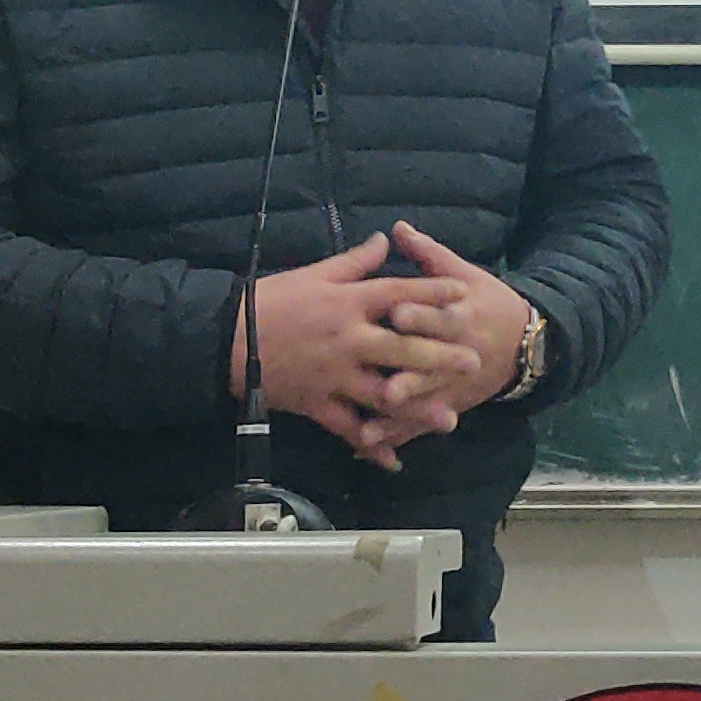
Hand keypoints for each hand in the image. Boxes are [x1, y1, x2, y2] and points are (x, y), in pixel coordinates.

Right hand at [230, 232, 476, 466]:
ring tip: (448, 419)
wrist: (227, 339)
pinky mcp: (318, 403)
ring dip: (417, 409)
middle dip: (440, 356)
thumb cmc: (270, 300)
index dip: (433, 293)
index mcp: (348, 303)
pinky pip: (349, 428)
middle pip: (403, 347)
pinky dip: (371, 445)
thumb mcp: (314, 274)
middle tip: (474, 363)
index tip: (463, 295)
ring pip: (383, 394)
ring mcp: (334, 375)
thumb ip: (355, 262)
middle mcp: (348, 339)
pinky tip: (393, 461)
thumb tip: (385, 239)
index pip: (399, 294)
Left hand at [344, 221, 540, 464]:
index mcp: (461, 316)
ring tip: (368, 430)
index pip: (440, 316)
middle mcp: (458, 355)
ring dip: (397, 419)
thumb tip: (397, 228)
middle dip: (410, 377)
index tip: (396, 312)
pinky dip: (396, 438)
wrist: (527, 344)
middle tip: (385, 387)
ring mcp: (453, 386)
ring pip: (424, 404)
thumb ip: (429, 255)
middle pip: (431, 367)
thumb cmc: (488, 303)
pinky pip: (419, 425)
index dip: (420, 315)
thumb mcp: (465, 275)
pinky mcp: (449, 406)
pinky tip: (367, 449)